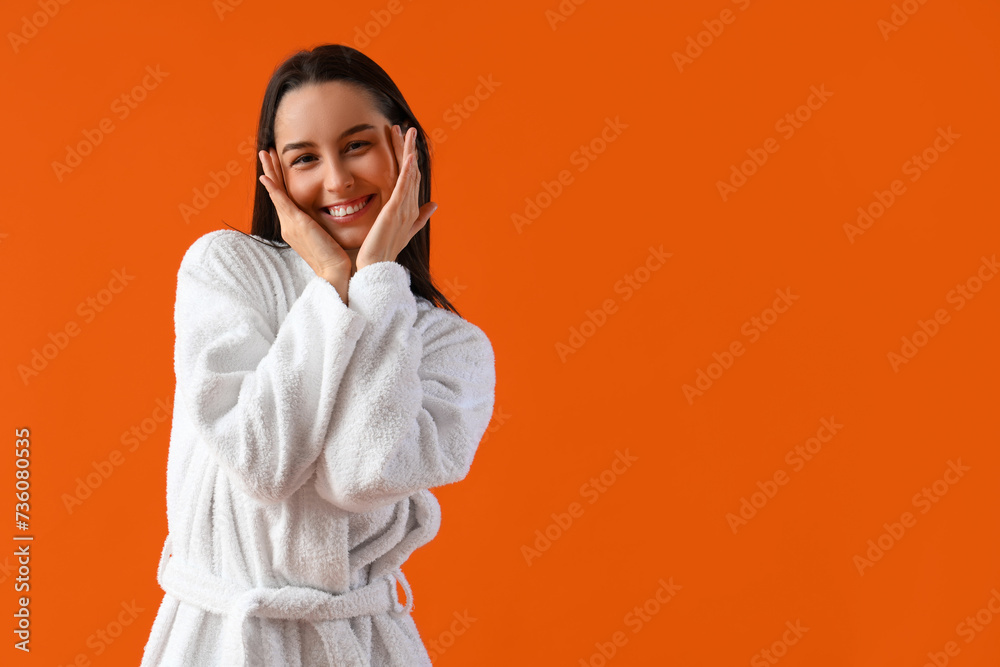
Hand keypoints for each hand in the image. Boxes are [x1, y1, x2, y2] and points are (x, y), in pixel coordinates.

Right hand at [258, 148, 351, 299]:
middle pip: (277, 191)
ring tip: (264, 154)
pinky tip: (266, 177)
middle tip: (265, 152)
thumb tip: (334, 211)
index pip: (286, 196)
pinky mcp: (296, 225)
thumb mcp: (328, 234)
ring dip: (270, 171)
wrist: (336, 272)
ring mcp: (290, 225)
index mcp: (296, 226)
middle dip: (271, 170)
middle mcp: (289, 224)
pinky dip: (274, 189)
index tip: (277, 163)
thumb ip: (324, 222)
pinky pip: (282, 202)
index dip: (280, 179)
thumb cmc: (337, 256)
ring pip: (277, 192)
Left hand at [355, 125, 437, 270]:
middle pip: (410, 171)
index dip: (408, 157)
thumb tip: (435, 204)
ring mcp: (403, 208)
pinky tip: (410, 156)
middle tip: (405, 127)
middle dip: (407, 148)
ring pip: (408, 174)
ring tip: (407, 131)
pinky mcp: (395, 211)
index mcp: (409, 207)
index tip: (403, 139)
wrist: (377, 266)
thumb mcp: (404, 231)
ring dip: (408, 152)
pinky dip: (408, 171)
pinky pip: (403, 187)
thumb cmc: (386, 250)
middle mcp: (409, 206)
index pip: (409, 177)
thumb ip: (420, 217)